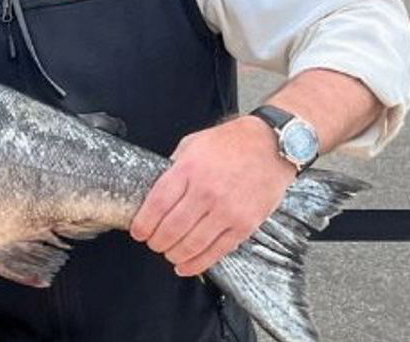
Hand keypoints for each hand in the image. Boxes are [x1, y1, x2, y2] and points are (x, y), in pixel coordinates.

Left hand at [129, 117, 297, 276]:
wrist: (271, 145)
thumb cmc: (230, 143)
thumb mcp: (192, 144)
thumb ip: (174, 168)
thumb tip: (156, 192)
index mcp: (189, 170)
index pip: (157, 205)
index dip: (143, 225)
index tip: (138, 233)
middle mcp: (207, 192)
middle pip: (171, 229)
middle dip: (156, 242)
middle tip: (153, 244)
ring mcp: (227, 210)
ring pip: (192, 245)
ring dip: (174, 255)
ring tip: (169, 254)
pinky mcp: (245, 224)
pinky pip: (217, 251)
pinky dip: (198, 263)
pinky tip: (185, 266)